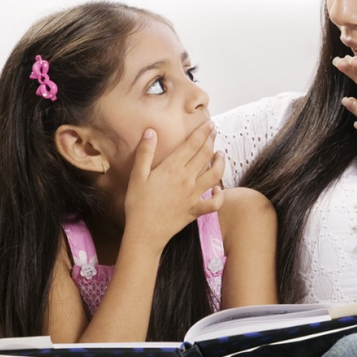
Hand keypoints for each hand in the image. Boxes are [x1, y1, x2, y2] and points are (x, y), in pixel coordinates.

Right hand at [123, 120, 225, 253]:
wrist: (144, 232)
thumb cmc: (137, 203)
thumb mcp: (136, 175)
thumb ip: (145, 152)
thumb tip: (151, 131)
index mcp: (172, 168)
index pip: (192, 144)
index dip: (202, 132)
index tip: (209, 124)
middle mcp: (186, 179)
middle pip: (205, 155)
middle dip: (211, 140)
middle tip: (214, 132)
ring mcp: (194, 194)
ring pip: (215, 174)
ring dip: (220, 162)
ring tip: (220, 154)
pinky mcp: (196, 210)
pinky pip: (215, 203)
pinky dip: (220, 195)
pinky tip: (218, 188)